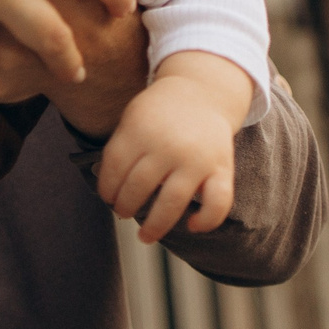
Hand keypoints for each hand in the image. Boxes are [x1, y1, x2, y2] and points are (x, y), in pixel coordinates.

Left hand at [99, 52, 254, 242]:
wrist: (203, 92)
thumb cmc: (160, 113)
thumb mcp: (133, 118)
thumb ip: (120, 148)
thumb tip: (107, 189)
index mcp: (141, 130)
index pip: (114, 168)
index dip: (106, 189)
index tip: (108, 197)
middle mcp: (168, 145)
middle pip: (137, 188)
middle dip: (124, 207)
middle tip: (122, 211)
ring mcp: (197, 159)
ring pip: (171, 203)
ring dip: (154, 226)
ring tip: (144, 236)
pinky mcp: (222, 168)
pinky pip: (218, 203)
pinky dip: (206, 220)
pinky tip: (192, 226)